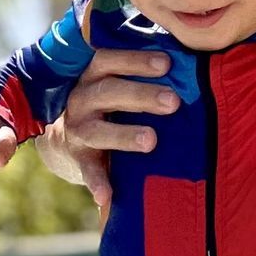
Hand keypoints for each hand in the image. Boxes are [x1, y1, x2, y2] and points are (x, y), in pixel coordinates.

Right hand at [35, 48, 179, 220]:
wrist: (66, 140)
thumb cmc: (108, 104)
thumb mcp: (116, 83)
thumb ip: (142, 74)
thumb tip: (189, 60)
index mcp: (93, 76)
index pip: (109, 60)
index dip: (136, 60)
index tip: (167, 63)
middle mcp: (82, 100)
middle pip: (108, 92)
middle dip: (141, 96)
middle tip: (173, 102)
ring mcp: (78, 131)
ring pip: (98, 131)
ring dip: (125, 135)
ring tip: (151, 141)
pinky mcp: (79, 159)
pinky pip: (88, 171)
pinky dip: (97, 183)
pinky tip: (106, 196)